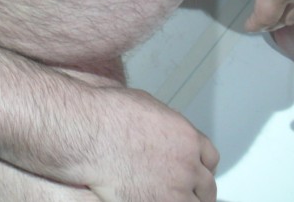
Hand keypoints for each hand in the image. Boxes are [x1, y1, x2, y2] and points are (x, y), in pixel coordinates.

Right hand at [70, 87, 218, 201]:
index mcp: (187, 137)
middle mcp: (187, 165)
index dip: (201, 165)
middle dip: (197, 188)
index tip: (196, 171)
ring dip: (187, 200)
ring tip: (171, 196)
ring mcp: (175, 190)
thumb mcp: (149, 109)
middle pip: (207, 186)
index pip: (210, 158)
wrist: (90, 134)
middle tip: (187, 190)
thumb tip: (168, 135)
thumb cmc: (109, 116)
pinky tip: (156, 199)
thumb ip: (168, 127)